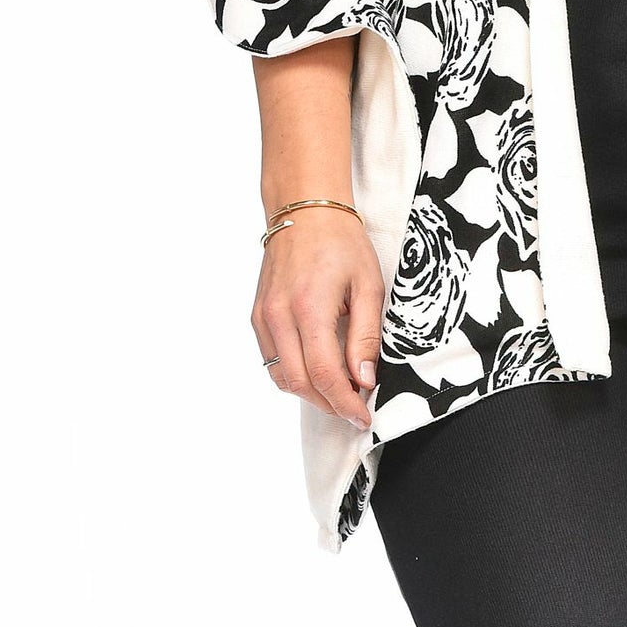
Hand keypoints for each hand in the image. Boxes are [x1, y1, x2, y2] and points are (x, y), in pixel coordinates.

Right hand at [252, 208, 382, 429]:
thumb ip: (365, 335)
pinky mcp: (258, 316)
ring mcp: (264, 317)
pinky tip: (317, 370)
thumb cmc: (342, 243)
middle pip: (300, 383)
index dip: (345, 402)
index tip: (364, 415)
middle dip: (329, 404)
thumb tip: (364, 379)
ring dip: (310, 393)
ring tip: (339, 393)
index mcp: (310, 307)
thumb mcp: (368, 284)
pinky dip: (294, 374)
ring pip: (282, 377)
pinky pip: (272, 360)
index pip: (325, 374)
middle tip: (355, 409)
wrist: (306, 211)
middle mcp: (280, 316)